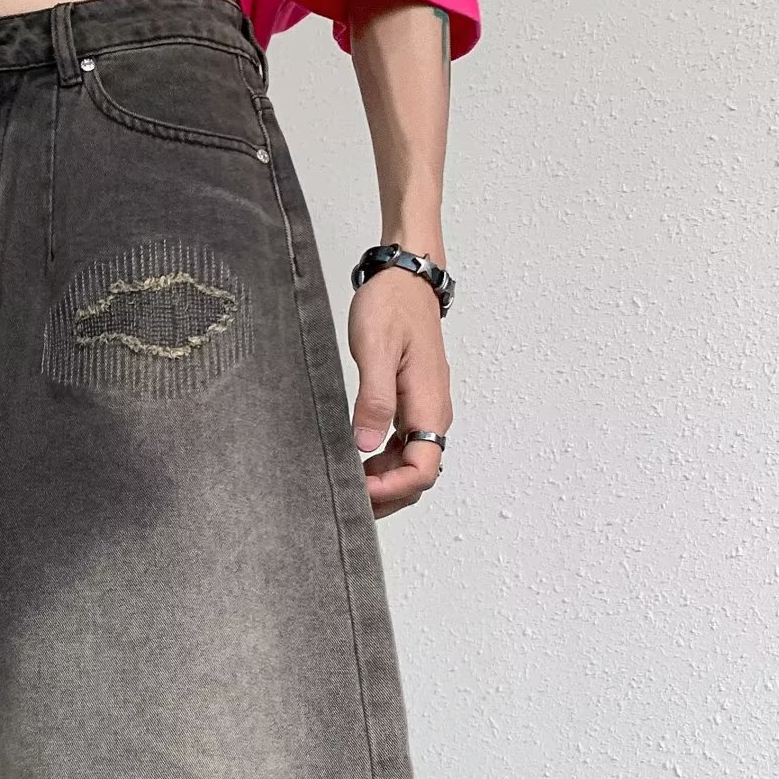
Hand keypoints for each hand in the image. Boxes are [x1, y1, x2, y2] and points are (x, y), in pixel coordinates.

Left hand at [347, 265, 452, 518]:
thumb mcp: (375, 349)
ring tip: (347, 485)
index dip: (392, 490)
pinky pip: (404, 448)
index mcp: (428, 405)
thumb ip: (373, 399)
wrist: (406, 278)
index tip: (358, 491)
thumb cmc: (391, 306)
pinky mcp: (412, 404)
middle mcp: (433, 414)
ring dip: (383, 483)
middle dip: (387, 496)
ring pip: (411, 465)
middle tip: (346, 500)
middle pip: (419, 476)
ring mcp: (424, 410)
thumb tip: (365, 445)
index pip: (422, 470)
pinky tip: (356, 461)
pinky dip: (382, 465)